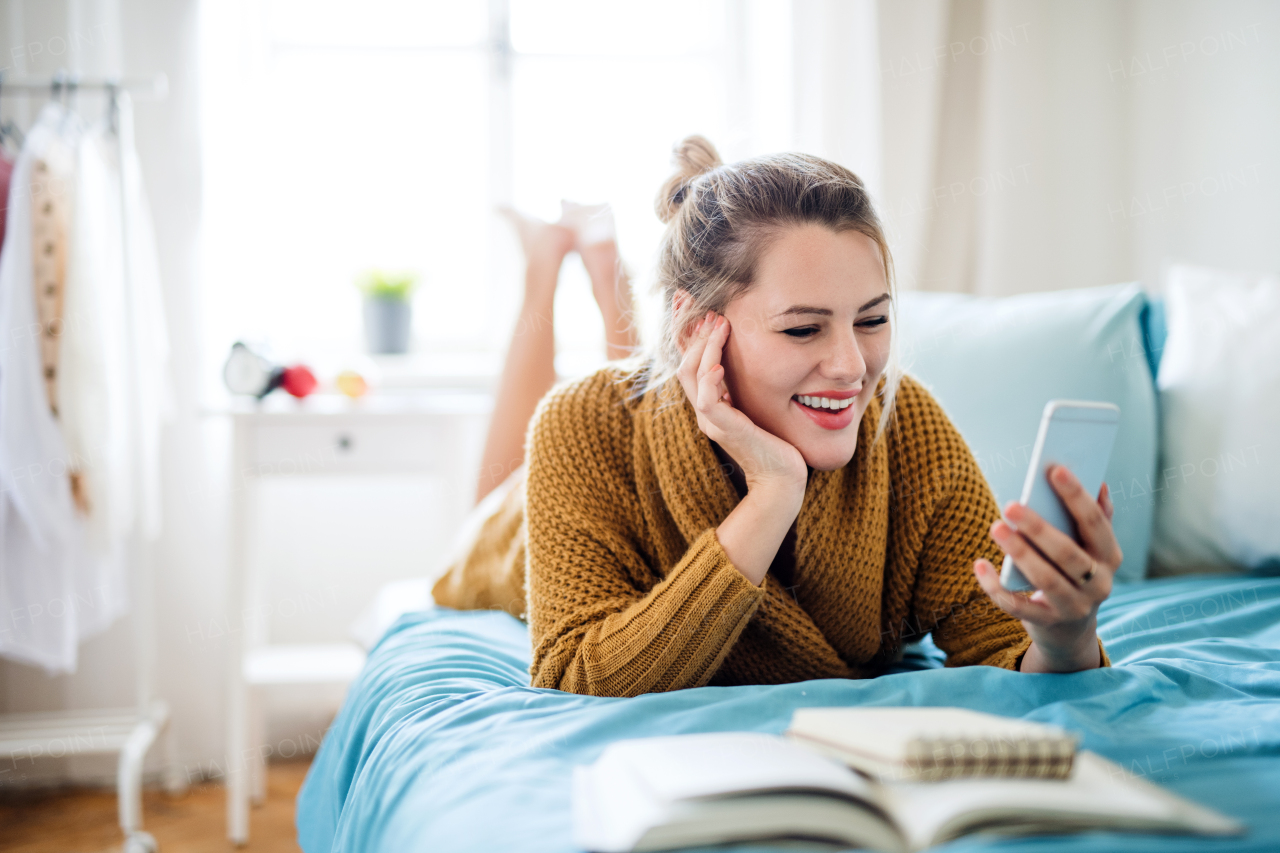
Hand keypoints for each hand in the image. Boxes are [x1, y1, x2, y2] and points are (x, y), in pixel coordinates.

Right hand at [676, 311, 806, 495]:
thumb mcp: (757, 407)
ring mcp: (712, 421)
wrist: (781, 480)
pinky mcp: (724, 430)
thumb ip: (746, 388)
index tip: (691, 306)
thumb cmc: (775, 443)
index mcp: (710, 405)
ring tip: (720, 324)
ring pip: (692, 376)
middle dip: (694, 333)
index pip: (690, 363)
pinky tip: (720, 364)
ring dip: (705, 346)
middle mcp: (705, 411)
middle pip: (684, 364)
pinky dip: (710, 379)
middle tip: (709, 309)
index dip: (688, 335)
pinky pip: (707, 400)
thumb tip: (745, 359)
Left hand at [972, 465, 1121, 671]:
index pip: (1095, 523)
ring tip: (996, 527)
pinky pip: (1017, 606)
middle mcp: (1098, 584)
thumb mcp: (1090, 549)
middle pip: (1067, 553)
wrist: (1070, 629)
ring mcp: (1074, 607)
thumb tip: (1100, 484)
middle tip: (1011, 505)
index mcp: (1109, 557)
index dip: (1077, 496)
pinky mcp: (1047, 623)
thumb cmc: (1074, 572)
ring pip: (1045, 579)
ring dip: (1019, 552)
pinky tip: (979, 564)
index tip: (1055, 470)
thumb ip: (1095, 519)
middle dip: (1039, 528)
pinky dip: (996, 587)